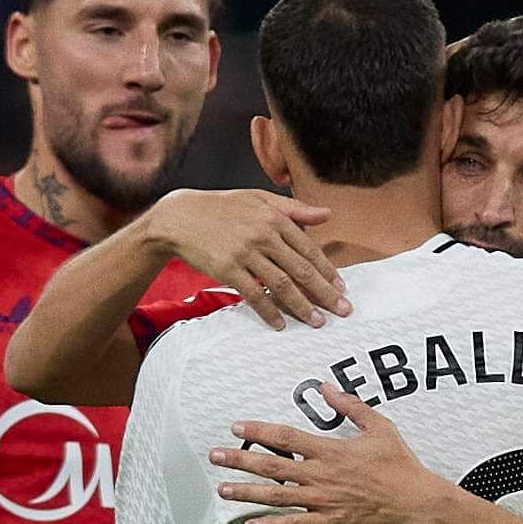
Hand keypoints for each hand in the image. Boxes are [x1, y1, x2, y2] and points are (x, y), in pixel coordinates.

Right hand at [140, 188, 348, 330]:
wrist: (180, 217)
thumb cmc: (222, 208)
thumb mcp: (259, 199)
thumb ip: (294, 209)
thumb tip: (327, 215)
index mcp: (274, 218)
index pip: (309, 249)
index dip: (327, 270)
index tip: (342, 287)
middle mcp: (263, 235)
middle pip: (301, 269)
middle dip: (325, 292)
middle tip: (342, 310)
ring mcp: (245, 253)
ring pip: (281, 284)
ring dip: (302, 306)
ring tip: (317, 321)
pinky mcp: (228, 270)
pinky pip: (254, 295)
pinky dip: (269, 311)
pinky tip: (280, 324)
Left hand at [212, 388, 450, 523]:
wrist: (416, 503)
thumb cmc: (400, 466)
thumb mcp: (379, 427)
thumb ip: (350, 406)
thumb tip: (327, 388)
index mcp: (331, 450)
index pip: (285, 436)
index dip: (258, 431)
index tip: (238, 427)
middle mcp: (321, 475)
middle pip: (271, 465)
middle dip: (240, 460)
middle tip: (216, 456)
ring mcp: (323, 500)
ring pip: (276, 496)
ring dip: (246, 492)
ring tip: (223, 489)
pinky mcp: (329, 522)